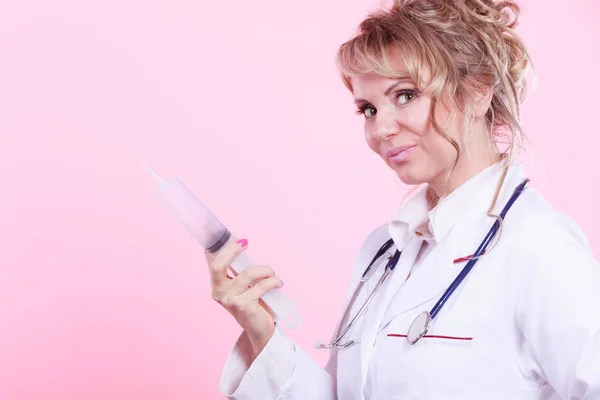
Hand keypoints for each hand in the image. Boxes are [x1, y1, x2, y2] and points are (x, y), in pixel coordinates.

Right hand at [205, 239, 282, 359]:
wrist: (258, 329)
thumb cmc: (250, 302)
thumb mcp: (241, 285)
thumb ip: (237, 269)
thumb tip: (239, 243)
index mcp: (216, 284)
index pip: (211, 261)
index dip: (215, 247)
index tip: (228, 236)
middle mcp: (219, 292)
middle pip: (218, 265)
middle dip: (232, 250)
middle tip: (245, 243)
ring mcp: (230, 301)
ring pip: (248, 274)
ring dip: (265, 270)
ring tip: (272, 273)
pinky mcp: (244, 307)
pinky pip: (262, 286)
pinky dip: (273, 281)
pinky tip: (278, 283)